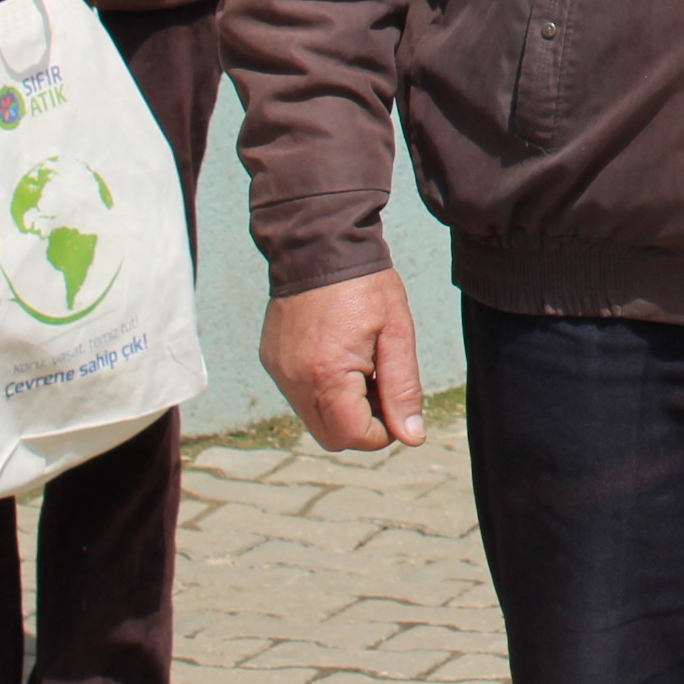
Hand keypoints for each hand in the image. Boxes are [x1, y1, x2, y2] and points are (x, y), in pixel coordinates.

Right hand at [262, 269, 427, 451]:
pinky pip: (299, 395)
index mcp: (327, 375)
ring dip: (342, 408)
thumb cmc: (366, 286)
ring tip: (363, 366)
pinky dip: (323, 390)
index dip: (383, 432)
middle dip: (362, 424)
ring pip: (314, 419)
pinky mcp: (272, 361)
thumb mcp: (397, 333)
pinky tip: (340, 357)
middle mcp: (295, 381)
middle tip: (383, 385)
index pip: (354, 436)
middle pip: (331, 436)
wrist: (320, 246)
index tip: (398, 405)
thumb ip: (403, 389)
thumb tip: (411, 436)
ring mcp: (279, 372)